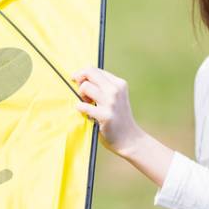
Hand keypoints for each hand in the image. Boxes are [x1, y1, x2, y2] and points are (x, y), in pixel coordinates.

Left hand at [71, 67, 174, 185]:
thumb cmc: (118, 118)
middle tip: (83, 95)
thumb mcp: (115, 97)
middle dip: (80, 82)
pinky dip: (81, 110)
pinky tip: (88, 116)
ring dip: (81, 97)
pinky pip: (83, 106)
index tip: (78, 83)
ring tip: (87, 105)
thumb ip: (103, 87)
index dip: (82, 75)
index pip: (94, 69)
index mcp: (119, 83)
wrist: (129, 139)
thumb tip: (79, 78)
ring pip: (85, 87)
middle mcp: (115, 90)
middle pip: (89, 73)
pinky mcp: (105, 116)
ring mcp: (111, 103)